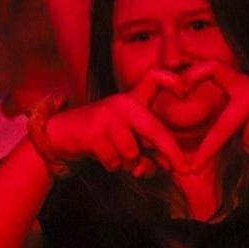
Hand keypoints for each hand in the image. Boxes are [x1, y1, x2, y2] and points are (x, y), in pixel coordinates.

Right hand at [43, 71, 188, 176]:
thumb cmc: (102, 137)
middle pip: (153, 129)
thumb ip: (148, 149)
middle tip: (182, 169)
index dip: (172, 81)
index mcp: (133, 100)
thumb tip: (168, 167)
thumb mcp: (127, 137)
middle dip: (170, 152)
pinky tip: (102, 156)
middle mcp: (122, 103)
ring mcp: (107, 116)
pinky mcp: (93, 132)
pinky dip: (112, 166)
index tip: (187, 91)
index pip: (154, 78)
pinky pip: (115, 161)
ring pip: (132, 153)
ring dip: (128, 165)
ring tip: (118, 157)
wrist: (61, 134)